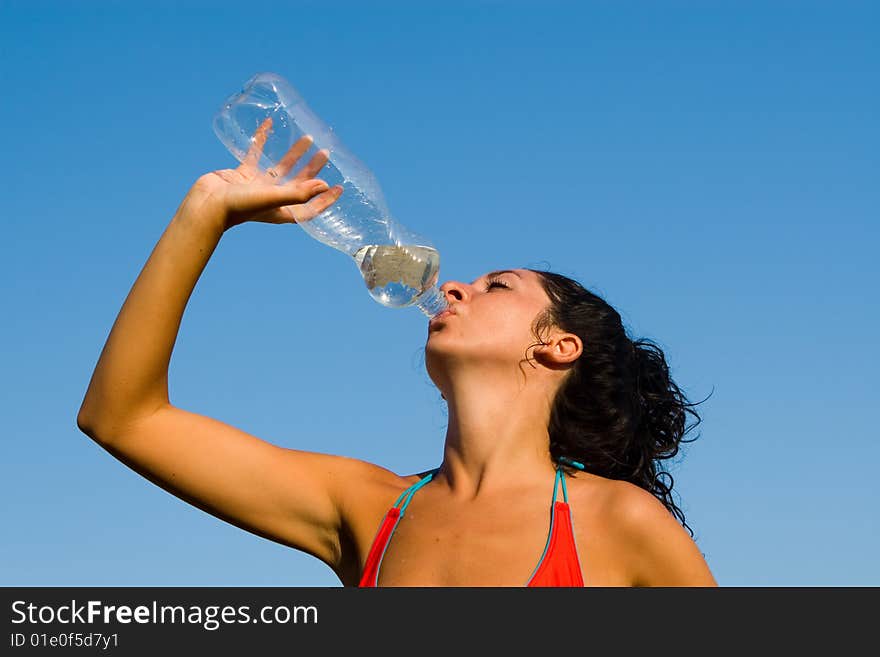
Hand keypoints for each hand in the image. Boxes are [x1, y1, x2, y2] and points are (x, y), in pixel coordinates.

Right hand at [182, 118, 343, 231]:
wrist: (206, 204)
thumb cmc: (239, 206)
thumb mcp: (273, 199)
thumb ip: (298, 193)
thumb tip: (324, 185)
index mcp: (282, 211)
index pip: (310, 207)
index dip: (325, 199)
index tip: (339, 187)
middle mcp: (272, 199)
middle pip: (299, 183)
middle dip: (313, 169)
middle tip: (325, 153)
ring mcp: (257, 186)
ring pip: (281, 167)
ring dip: (294, 154)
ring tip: (308, 138)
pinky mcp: (243, 174)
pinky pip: (256, 154)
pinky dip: (262, 140)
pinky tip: (269, 125)